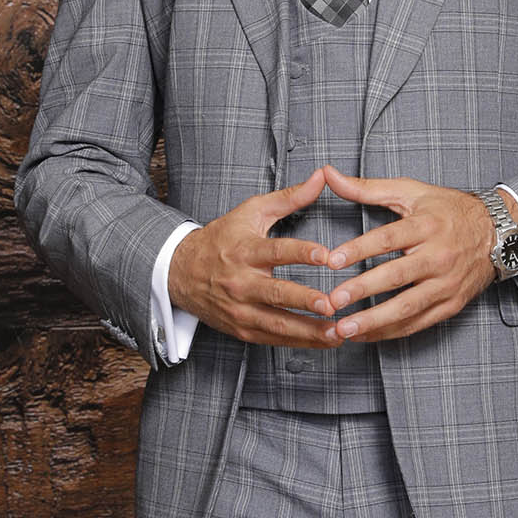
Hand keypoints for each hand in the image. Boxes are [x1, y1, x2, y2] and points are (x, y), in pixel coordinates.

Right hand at [168, 169, 339, 347]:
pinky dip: (300, 341)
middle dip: (305, 300)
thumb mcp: (252, 212)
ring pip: (278, 323)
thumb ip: (290, 197)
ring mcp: (240, 309)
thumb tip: (322, 176)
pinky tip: (324, 340)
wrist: (180, 272)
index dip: (302, 253)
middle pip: (276, 293)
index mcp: (245, 250)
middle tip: (331, 304)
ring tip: (337, 332)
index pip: (276, 251)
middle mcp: (242, 282)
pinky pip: (274, 339)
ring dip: (309, 330)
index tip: (326, 255)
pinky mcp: (242, 329)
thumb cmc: (222, 238)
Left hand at [317, 165, 499, 343]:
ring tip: (344, 328)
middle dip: (362, 289)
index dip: (359, 249)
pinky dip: (391, 332)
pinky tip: (366, 335)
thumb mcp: (411, 191)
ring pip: (407, 306)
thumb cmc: (449, 210)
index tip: (333, 260)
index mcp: (427, 225)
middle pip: (397, 276)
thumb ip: (366, 188)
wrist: (497, 232)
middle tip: (333, 300)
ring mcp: (447, 284)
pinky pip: (418, 323)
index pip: (389, 239)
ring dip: (374, 321)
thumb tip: (329, 174)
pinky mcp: (451, 304)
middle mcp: (439, 256)